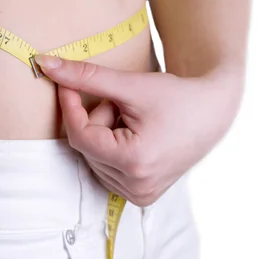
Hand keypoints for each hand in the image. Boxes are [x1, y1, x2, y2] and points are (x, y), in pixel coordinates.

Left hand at [35, 55, 239, 206]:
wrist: (213, 112)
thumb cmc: (177, 96)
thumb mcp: (130, 85)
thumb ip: (85, 76)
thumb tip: (45, 64)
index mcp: (135, 162)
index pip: (80, 135)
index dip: (69, 107)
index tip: (63, 82)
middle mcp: (136, 186)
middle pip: (86, 147)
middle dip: (95, 119)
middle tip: (120, 102)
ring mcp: (139, 194)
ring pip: (93, 157)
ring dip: (103, 133)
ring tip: (133, 119)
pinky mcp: (141, 195)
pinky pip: (105, 167)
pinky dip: (110, 147)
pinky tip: (135, 135)